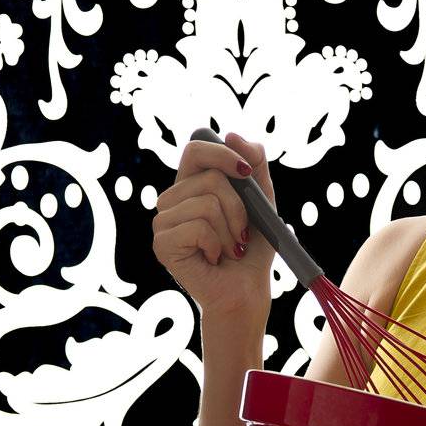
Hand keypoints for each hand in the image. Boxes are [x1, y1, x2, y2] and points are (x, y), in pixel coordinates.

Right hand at [151, 130, 274, 316]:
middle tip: (242, 233)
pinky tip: (214, 258)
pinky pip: (198, 226)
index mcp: (191, 185)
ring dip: (230, 230)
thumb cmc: (252, 250)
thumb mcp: (262, 201)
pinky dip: (217, 244)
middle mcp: (172, 200)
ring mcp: (163, 222)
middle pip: (209, 178)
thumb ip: (254, 165)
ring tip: (230, 249)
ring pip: (206, 203)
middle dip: (238, 207)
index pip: (196, 149)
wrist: (246, 291)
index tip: (246, 173)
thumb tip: (231, 134)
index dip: (222, 154)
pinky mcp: (162, 243)